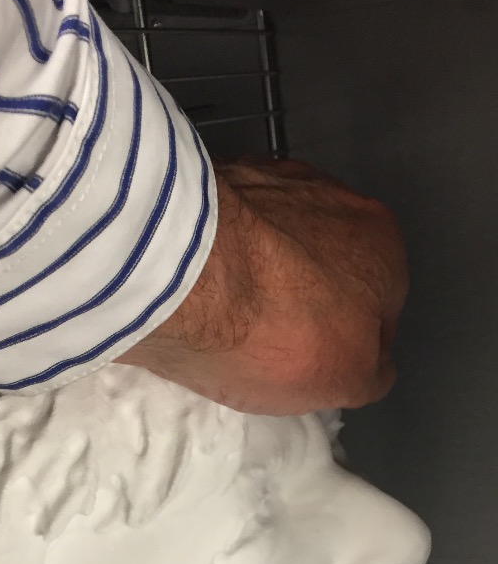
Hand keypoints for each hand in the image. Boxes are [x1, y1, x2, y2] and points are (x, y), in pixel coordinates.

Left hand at [118, 159, 407, 414]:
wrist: (182, 277)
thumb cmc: (277, 332)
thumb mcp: (347, 382)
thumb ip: (369, 371)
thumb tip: (369, 366)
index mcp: (382, 244)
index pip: (378, 304)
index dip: (347, 341)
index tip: (312, 365)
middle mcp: (336, 197)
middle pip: (326, 266)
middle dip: (303, 301)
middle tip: (266, 341)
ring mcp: (270, 182)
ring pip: (274, 243)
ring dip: (259, 272)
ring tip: (224, 314)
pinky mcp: (210, 181)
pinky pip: (224, 229)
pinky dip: (216, 254)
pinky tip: (195, 288)